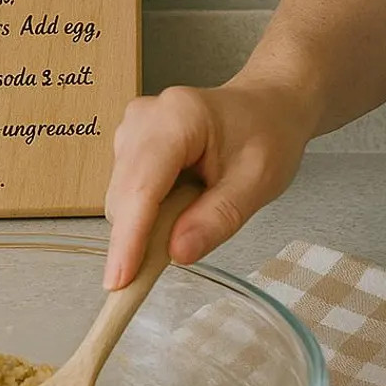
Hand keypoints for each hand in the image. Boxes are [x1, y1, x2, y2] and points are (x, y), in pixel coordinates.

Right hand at [103, 79, 312, 289]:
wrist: (265, 104)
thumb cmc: (266, 134)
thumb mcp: (258, 181)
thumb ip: (218, 218)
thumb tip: (177, 253)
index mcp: (177, 117)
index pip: (142, 186)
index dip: (128, 237)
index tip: (119, 281)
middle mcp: (142, 119)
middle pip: (124, 196)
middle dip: (138, 238)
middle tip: (179, 256)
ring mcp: (130, 130)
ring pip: (121, 199)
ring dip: (145, 226)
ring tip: (195, 214)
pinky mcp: (128, 145)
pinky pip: (126, 194)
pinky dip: (147, 214)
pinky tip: (180, 207)